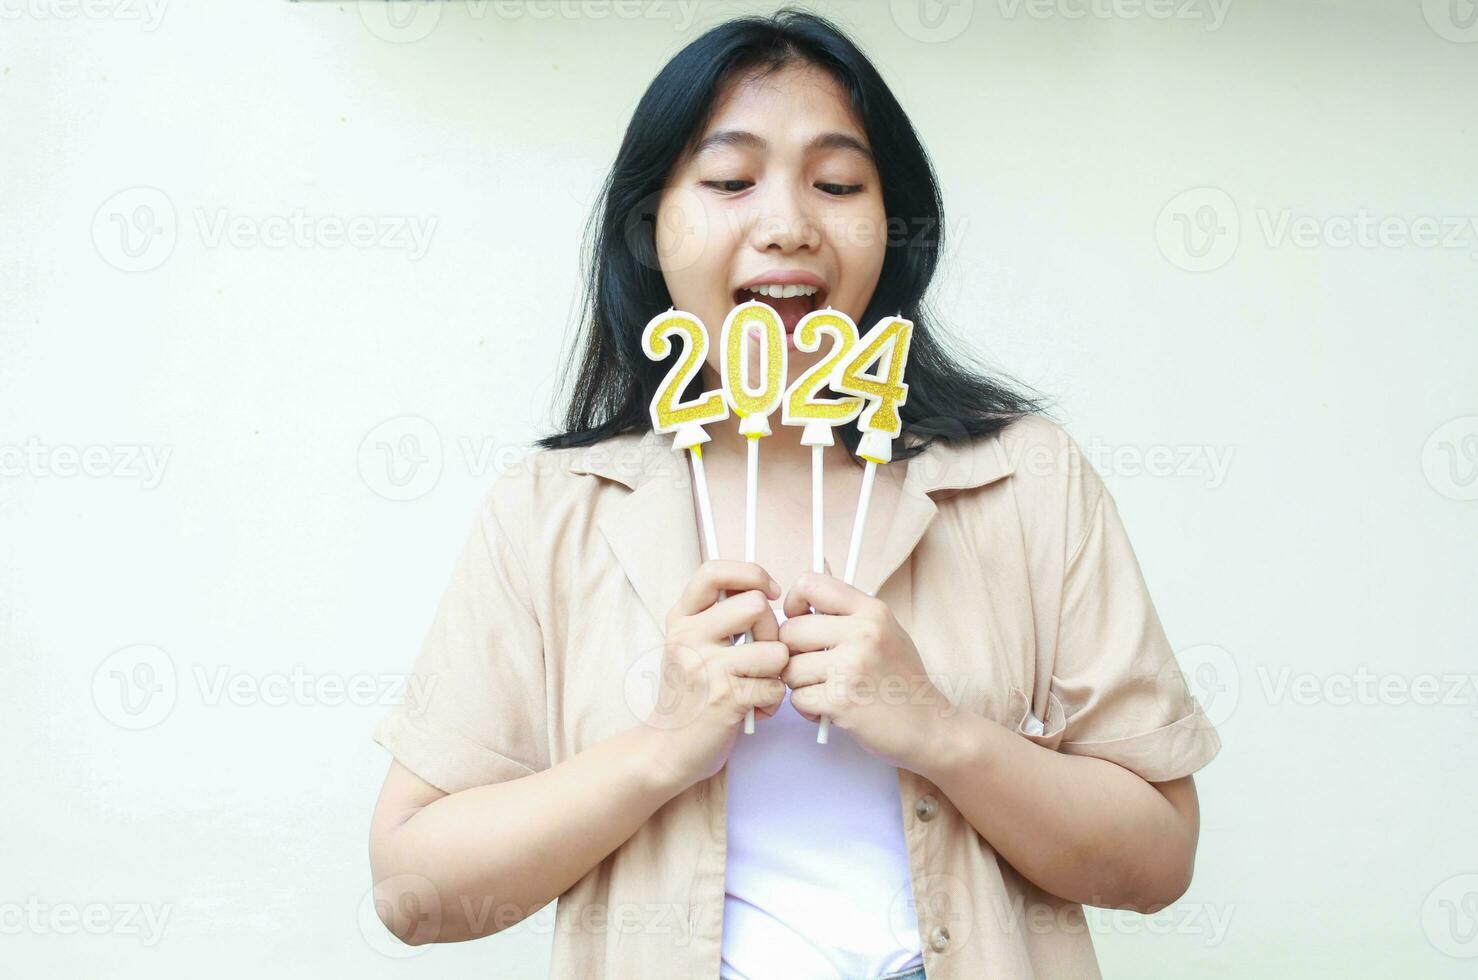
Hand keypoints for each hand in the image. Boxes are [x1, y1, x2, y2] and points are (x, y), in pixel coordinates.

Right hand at [647, 560, 787, 791]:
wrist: (667, 749)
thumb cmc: (691, 695)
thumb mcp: (691, 644)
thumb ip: (717, 615)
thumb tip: (764, 588)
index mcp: (681, 618)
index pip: (713, 571)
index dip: (751, 573)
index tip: (770, 592)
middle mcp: (688, 637)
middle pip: (756, 606)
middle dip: (772, 631)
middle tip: (761, 656)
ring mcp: (705, 667)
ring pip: (775, 649)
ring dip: (777, 672)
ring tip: (756, 686)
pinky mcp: (725, 698)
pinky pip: (776, 687)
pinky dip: (772, 702)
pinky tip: (753, 710)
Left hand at [779, 571, 953, 770]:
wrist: (930, 726)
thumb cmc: (902, 678)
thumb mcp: (885, 629)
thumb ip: (848, 605)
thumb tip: (820, 560)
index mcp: (872, 610)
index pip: (810, 583)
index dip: (794, 602)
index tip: (801, 621)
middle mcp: (863, 633)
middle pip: (790, 630)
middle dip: (793, 652)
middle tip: (814, 666)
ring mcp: (852, 667)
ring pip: (789, 667)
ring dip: (801, 683)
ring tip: (827, 689)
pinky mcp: (842, 701)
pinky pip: (797, 698)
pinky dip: (808, 707)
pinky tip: (831, 709)